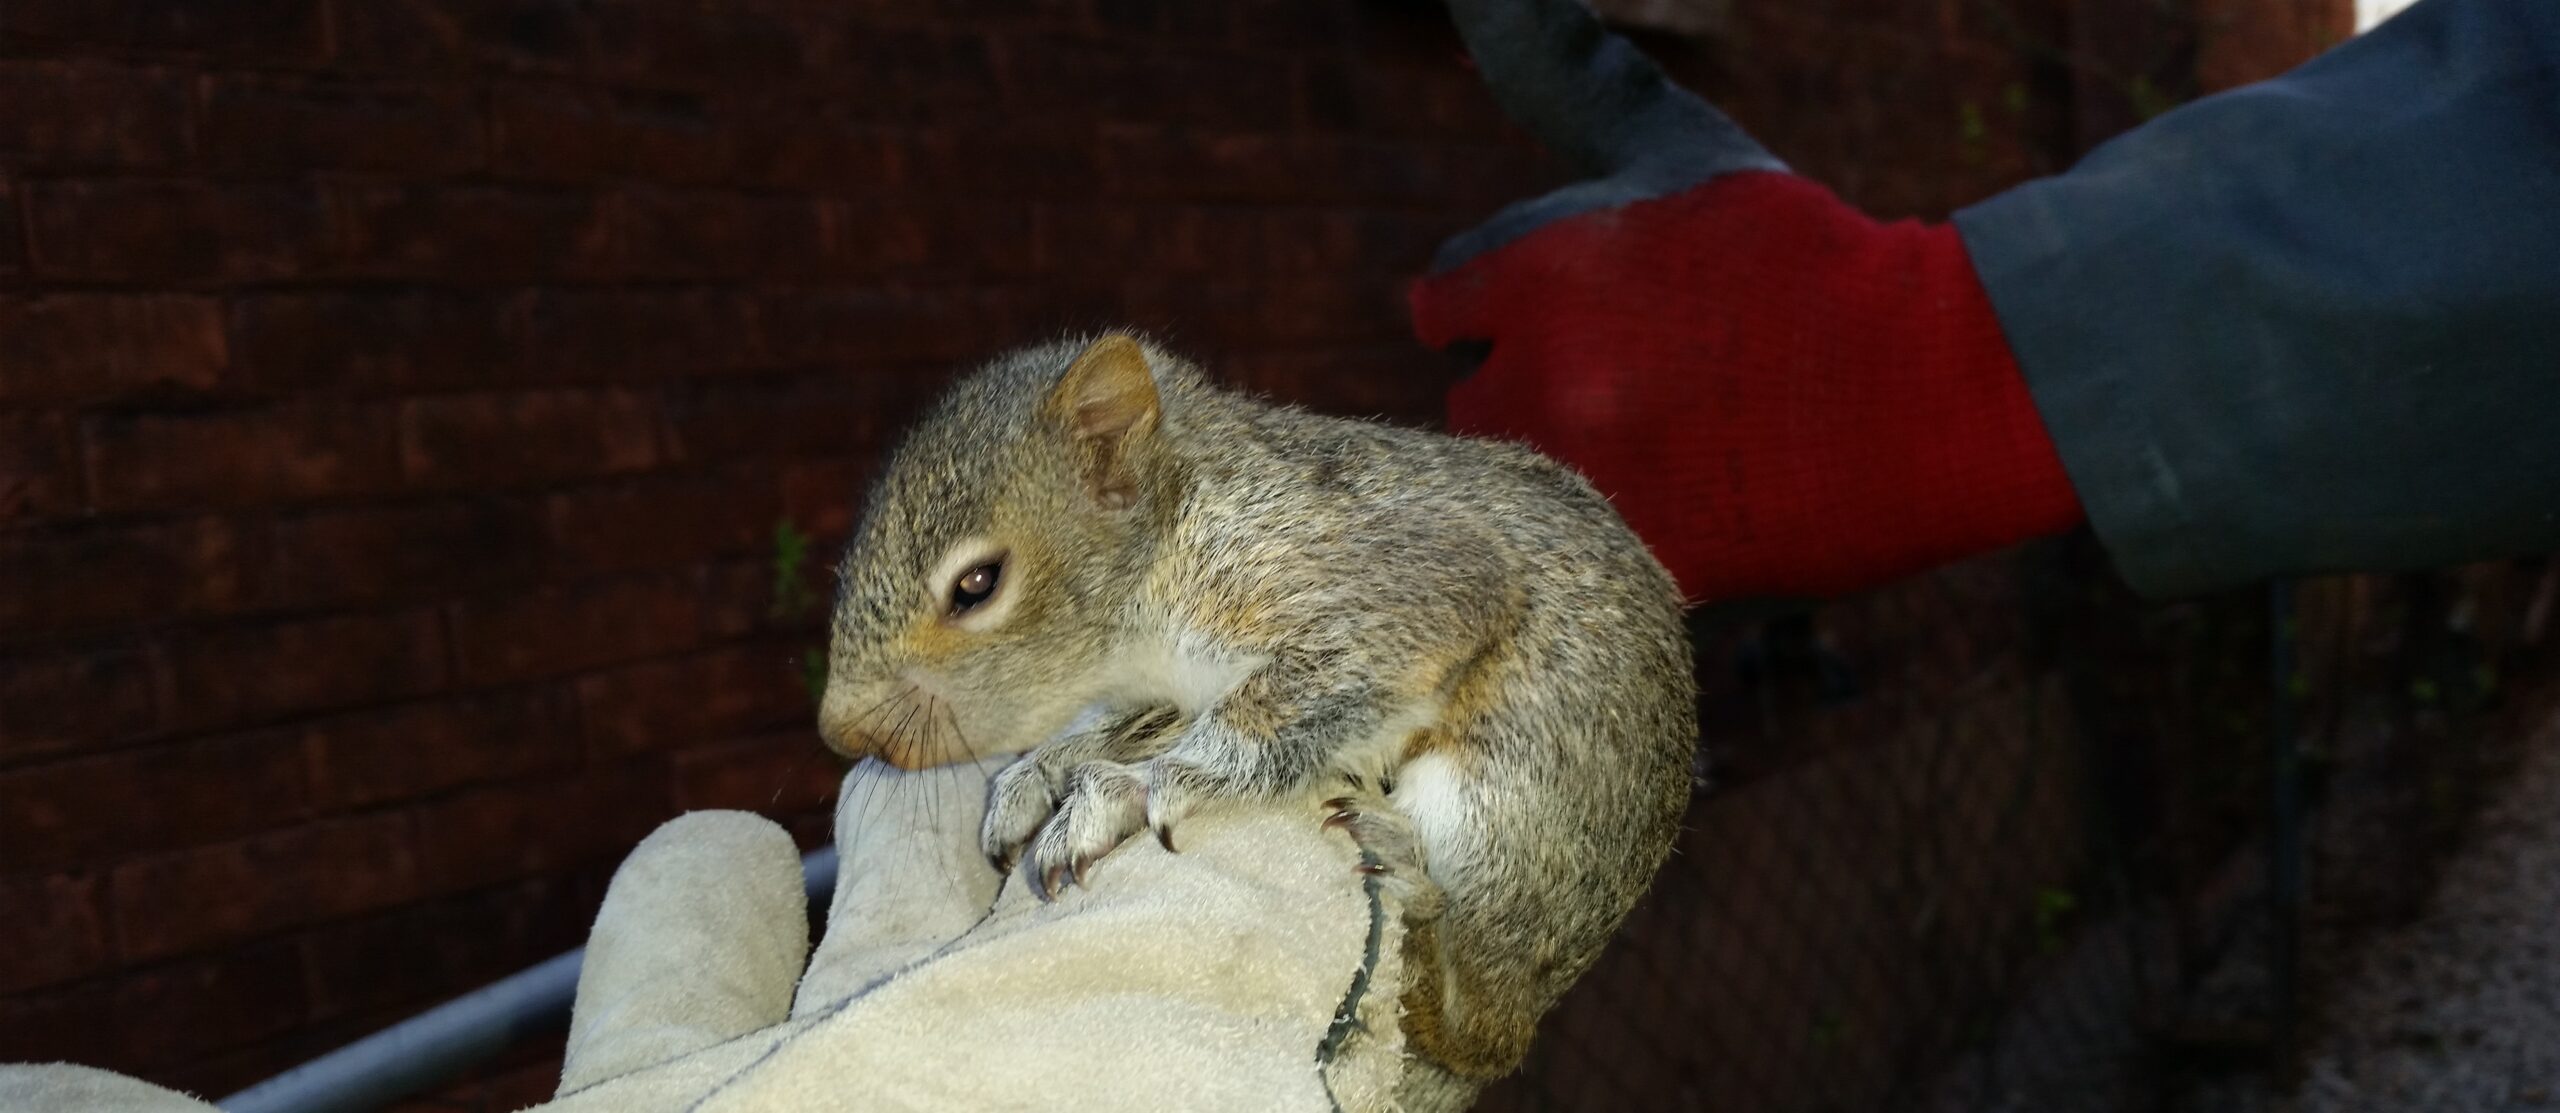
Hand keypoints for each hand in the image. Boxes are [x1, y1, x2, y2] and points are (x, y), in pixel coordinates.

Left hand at [1416, 0, 2081, 602]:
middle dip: (1536, 393)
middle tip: (1646, 383)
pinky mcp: (1633, 574)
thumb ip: (1563, 72)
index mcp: (1534, 274)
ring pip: (1516, 490)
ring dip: (1566, 473)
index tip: (1581, 313)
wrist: (1938, 386)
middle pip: (1474, 406)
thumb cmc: (1799, 256)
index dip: (1509, 306)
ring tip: (1670, 447)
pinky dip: (1620, 547)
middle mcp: (1542, 385)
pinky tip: (1695, 507)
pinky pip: (1577, 567)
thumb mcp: (1673, 149)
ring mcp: (1586, 489)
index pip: (1446, 302)